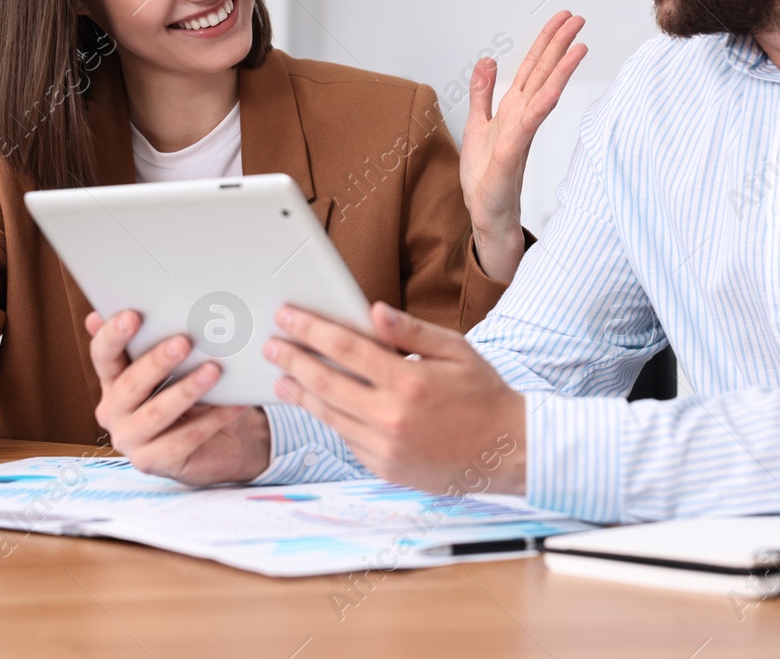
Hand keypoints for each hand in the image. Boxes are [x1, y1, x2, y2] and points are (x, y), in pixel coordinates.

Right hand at [86, 309, 270, 484]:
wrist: (219, 442)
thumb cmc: (194, 393)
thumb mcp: (176, 365)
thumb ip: (154, 338)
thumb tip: (137, 304)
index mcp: (113, 380)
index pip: (103, 356)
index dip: (114, 336)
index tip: (133, 315)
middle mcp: (114, 411)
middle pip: (130, 385)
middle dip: (157, 362)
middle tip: (185, 341)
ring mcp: (130, 440)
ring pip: (156, 414)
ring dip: (186, 390)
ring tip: (214, 371)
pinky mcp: (153, 463)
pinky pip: (184, 439)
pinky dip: (212, 420)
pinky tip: (234, 404)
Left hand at [265, 301, 525, 494]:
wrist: (507, 453)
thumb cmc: (484, 395)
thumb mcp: (456, 350)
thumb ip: (411, 331)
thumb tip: (373, 311)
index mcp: (409, 382)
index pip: (346, 348)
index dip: (311, 330)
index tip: (287, 316)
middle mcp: (391, 417)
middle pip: (326, 382)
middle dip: (293, 360)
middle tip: (272, 346)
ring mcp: (385, 447)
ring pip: (329, 415)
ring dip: (301, 393)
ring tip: (282, 378)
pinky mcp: (384, 468)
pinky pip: (347, 439)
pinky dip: (330, 418)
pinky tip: (319, 404)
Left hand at [459, 11, 586, 279]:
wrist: (487, 215)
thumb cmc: (485, 178)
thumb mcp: (476, 124)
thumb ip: (482, 93)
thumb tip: (487, 60)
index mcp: (512, 109)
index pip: (531, 68)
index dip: (545, 42)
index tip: (561, 19)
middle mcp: (521, 117)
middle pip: (541, 73)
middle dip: (559, 44)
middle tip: (578, 18)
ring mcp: (520, 133)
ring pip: (542, 93)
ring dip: (560, 68)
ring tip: (580, 43)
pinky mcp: (512, 151)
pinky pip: (529, 123)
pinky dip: (542, 103)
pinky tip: (554, 86)